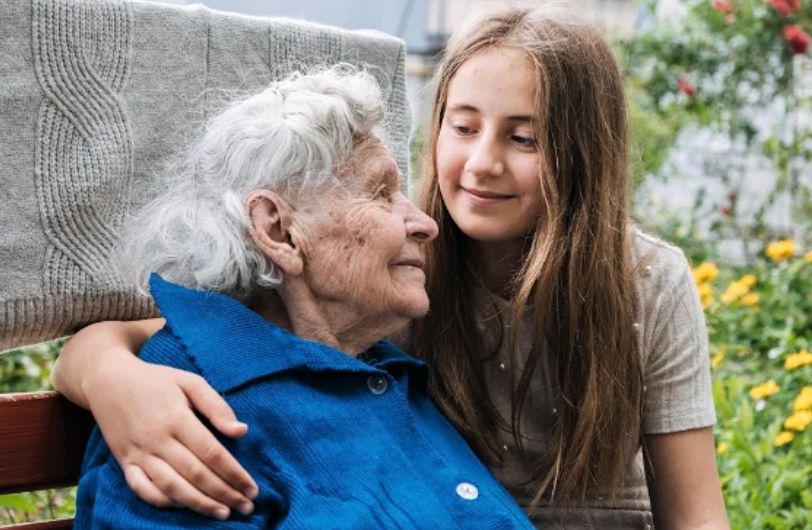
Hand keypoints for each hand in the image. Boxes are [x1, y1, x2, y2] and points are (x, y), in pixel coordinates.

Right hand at [85, 354, 258, 519]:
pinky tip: (185, 506)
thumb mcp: (190, 382)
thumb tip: (241, 431)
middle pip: (195, 474)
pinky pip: (142, 489)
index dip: (234, 474)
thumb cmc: (156, 380)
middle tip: (247, 507)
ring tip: (223, 513)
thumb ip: (217, 406)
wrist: (108, 380)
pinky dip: (163, 502)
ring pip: (171, 487)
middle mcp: (157, 439)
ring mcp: (138, 453)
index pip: (212, 453)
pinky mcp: (124, 462)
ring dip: (199, 504)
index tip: (252, 488)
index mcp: (176, 418)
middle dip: (224, 494)